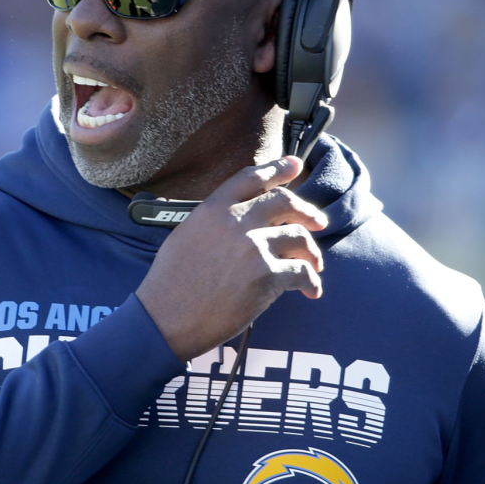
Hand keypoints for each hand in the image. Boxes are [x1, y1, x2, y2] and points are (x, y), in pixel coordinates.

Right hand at [135, 156, 326, 360]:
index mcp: (211, 210)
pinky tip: (311, 291)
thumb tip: (243, 221)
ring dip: (312, 253)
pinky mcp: (265, 276)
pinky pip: (302, 272)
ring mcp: (252, 248)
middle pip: (284, 202)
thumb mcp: (185, 238)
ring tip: (314, 266)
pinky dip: (311, 282)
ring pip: (299, 237)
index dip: (277, 169)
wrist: (166, 319)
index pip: (250, 179)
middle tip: (319, 222)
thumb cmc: (170, 285)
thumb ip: (215, 223)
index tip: (295, 164)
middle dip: (307, 211)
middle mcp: (234, 222)